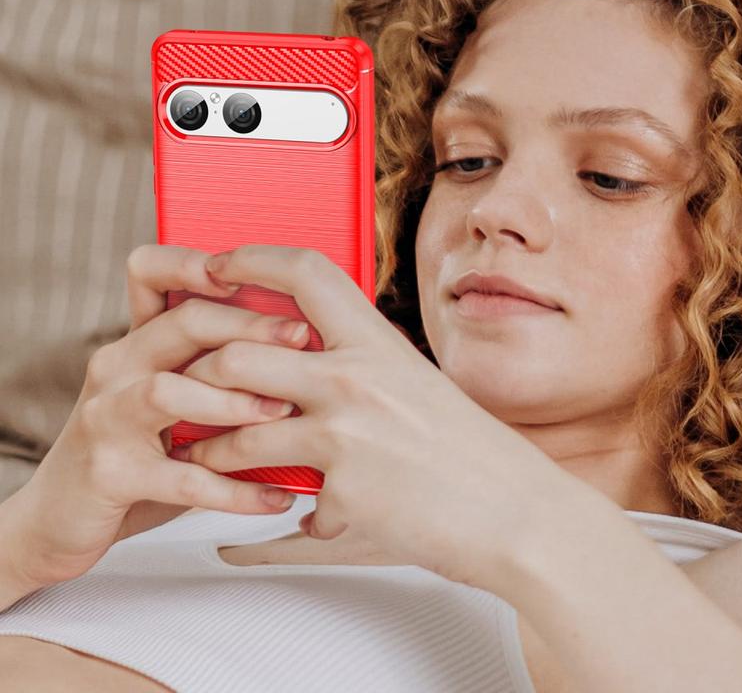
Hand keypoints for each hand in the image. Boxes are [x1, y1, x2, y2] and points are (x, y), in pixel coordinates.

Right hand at [16, 245, 309, 588]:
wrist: (61, 516)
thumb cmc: (135, 448)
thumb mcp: (168, 394)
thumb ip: (213, 366)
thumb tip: (302, 347)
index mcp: (137, 341)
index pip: (150, 274)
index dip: (191, 264)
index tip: (246, 275)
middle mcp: (117, 366)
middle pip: (183, 324)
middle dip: (249, 326)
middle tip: (301, 336)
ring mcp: (107, 418)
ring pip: (172, 391)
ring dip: (235, 401)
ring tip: (285, 412)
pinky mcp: (111, 474)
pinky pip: (183, 478)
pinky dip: (235, 489)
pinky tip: (277, 496)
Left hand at [171, 244, 548, 589]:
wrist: (515, 512)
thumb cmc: (469, 448)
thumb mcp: (414, 383)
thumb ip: (361, 366)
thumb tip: (307, 358)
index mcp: (377, 342)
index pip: (305, 273)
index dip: (252, 259)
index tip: (216, 267)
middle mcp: (355, 379)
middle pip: (238, 354)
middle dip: (199, 375)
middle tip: (186, 390)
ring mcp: (345, 436)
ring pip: (236, 435)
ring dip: (208, 453)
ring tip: (200, 461)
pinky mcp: (342, 494)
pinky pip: (284, 505)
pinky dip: (277, 518)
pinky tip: (287, 522)